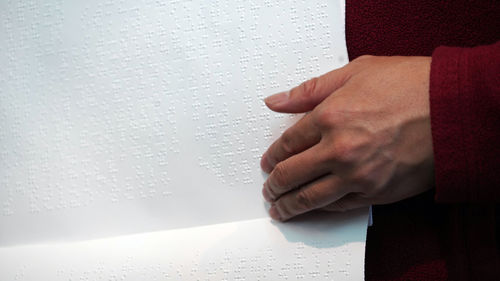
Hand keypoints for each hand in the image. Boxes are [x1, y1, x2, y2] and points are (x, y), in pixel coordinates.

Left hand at [261, 55, 434, 220]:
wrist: (453, 110)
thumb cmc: (409, 86)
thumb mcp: (356, 72)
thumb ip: (310, 90)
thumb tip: (275, 101)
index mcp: (329, 117)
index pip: (286, 144)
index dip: (272, 156)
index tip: (268, 162)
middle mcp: (338, 150)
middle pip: (291, 174)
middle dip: (274, 185)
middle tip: (269, 189)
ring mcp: (357, 175)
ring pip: (310, 198)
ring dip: (290, 206)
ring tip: (280, 209)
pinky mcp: (376, 193)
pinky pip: (339, 206)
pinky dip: (322, 209)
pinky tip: (314, 208)